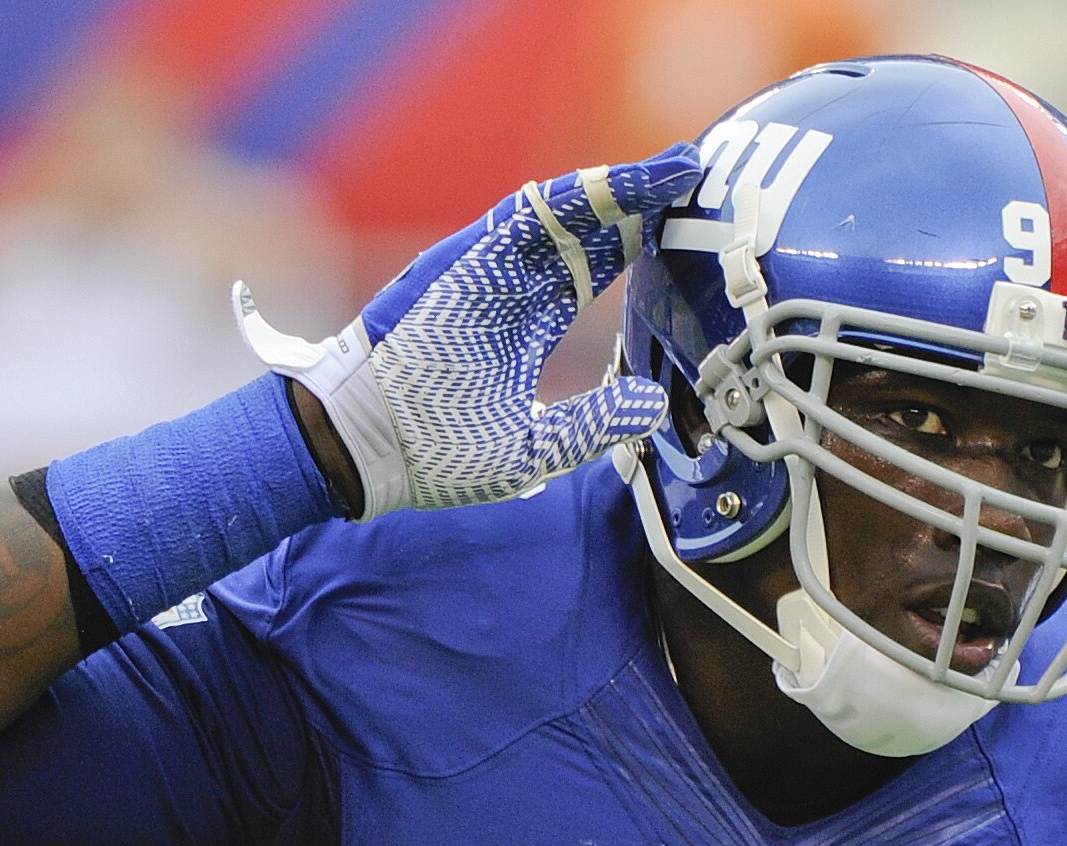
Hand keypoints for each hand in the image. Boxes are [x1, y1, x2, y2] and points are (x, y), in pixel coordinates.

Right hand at [236, 146, 703, 517]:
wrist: (366, 450)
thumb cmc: (435, 453)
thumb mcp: (536, 447)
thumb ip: (593, 423)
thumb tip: (652, 405)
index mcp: (525, 321)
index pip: (595, 268)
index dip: (641, 244)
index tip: (690, 228)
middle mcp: (510, 285)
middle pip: (590, 230)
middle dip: (644, 203)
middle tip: (700, 178)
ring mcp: (487, 270)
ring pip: (566, 213)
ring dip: (622, 189)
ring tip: (678, 171)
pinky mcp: (466, 262)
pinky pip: (528, 218)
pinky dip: (578, 198)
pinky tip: (627, 185)